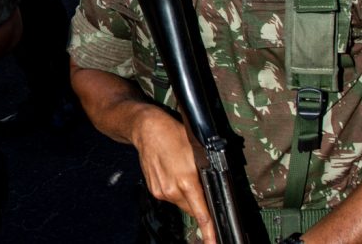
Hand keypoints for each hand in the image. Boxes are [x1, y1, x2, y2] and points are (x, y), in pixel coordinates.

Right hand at [131, 107, 215, 243]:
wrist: (146, 129)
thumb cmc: (173, 133)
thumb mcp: (197, 150)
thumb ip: (206, 172)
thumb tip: (215, 187)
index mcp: (186, 180)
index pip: (201, 213)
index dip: (209, 231)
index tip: (213, 242)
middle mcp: (172, 190)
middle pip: (193, 209)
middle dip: (200, 205)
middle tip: (201, 189)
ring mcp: (161, 191)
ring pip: (182, 203)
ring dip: (188, 196)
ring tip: (184, 173)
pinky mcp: (154, 190)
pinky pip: (171, 197)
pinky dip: (177, 191)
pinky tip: (175, 174)